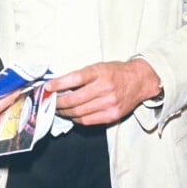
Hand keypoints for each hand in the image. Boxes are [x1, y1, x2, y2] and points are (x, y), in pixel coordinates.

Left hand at [45, 59, 161, 125]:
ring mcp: (110, 103)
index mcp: (100, 72)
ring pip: (79, 113)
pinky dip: (76, 119)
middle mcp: (105, 88)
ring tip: (58, 109)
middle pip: (74, 100)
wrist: (139, 81)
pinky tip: (71, 114)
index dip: (58, 84)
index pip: (75, 78)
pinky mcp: (112, 115)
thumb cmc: (115, 72)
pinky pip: (87, 121)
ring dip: (64, 112)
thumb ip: (80, 75)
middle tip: (49, 101)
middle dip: (57, 102)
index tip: (47, 87)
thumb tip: (57, 84)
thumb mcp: (98, 67)